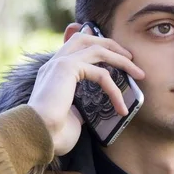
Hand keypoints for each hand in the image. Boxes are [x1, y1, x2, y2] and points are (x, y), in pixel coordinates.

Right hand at [27, 26, 144, 155]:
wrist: (35, 136)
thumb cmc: (52, 132)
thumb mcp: (72, 113)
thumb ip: (83, 101)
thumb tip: (98, 104)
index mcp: (53, 71)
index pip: (74, 44)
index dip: (95, 41)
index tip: (114, 50)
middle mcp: (54, 63)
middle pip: (87, 38)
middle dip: (112, 44)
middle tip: (131, 57)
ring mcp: (59, 63)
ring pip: (98, 50)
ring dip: (121, 60)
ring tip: (139, 74)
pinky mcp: (66, 68)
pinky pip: (100, 74)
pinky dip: (115, 90)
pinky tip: (121, 107)